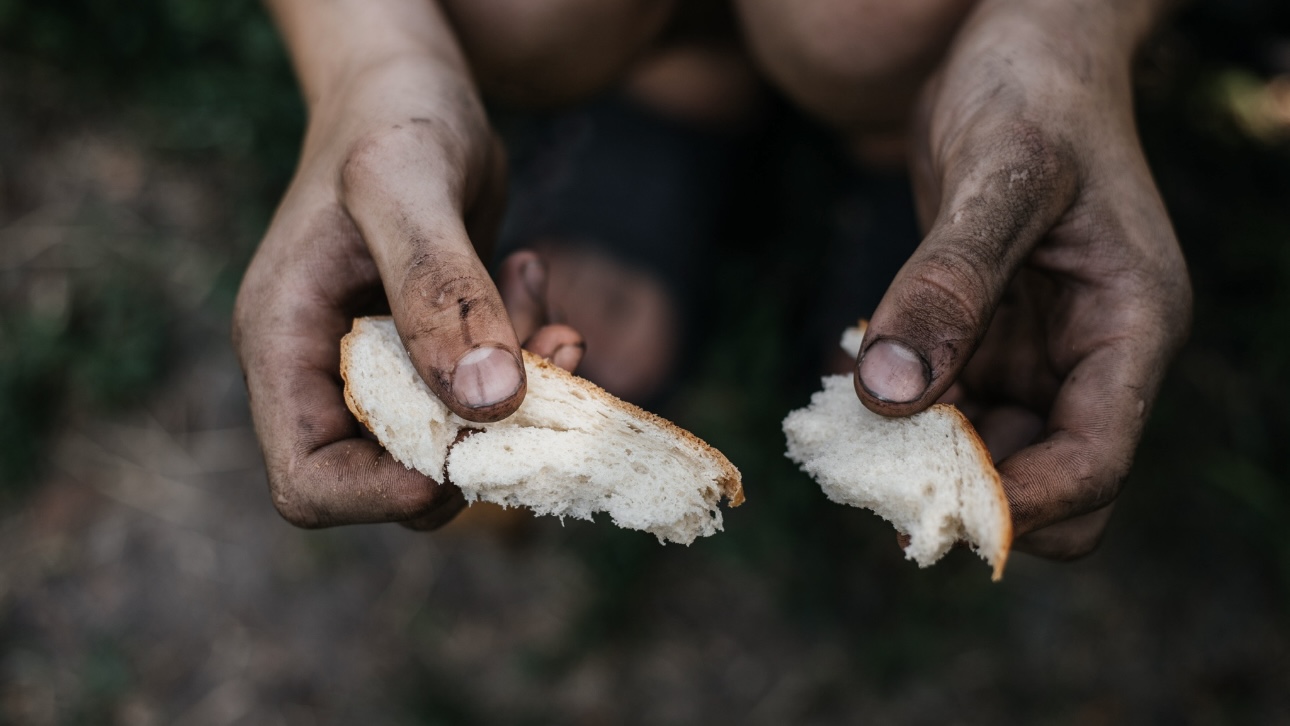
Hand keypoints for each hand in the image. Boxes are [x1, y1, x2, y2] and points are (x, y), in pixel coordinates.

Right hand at [233, 56, 578, 529]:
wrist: (409, 85)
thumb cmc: (390, 115)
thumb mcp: (407, 182)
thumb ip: (440, 289)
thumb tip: (487, 405)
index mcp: (285, 346)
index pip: (310, 484)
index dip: (385, 496)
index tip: (473, 452)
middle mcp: (327, 370)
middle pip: (397, 477)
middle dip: (486, 436)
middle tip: (547, 360)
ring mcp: (384, 364)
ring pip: (460, 439)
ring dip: (522, 389)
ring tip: (536, 291)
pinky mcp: (434, 350)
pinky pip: (491, 395)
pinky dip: (529, 352)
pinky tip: (529, 272)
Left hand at [853, 1, 1190, 558]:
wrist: (1018, 49)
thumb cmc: (1032, 91)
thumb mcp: (997, 177)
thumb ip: (948, 284)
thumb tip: (890, 395)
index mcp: (1130, 326)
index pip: (1095, 463)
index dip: (1019, 503)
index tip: (927, 503)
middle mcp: (1091, 354)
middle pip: (1045, 480)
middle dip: (965, 489)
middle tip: (872, 471)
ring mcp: (1041, 350)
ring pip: (989, 453)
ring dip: (921, 454)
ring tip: (850, 426)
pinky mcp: (991, 338)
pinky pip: (950, 408)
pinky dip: (903, 413)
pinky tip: (856, 384)